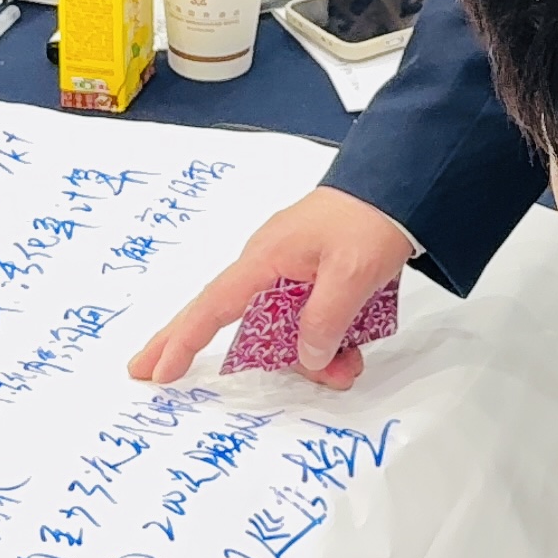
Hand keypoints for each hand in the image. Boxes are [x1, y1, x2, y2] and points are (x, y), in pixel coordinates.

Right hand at [129, 188, 414, 389]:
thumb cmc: (371, 219)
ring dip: (306, 356)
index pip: (213, 305)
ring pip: (279, 326)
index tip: (157, 367)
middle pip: (229, 316)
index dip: (183, 339)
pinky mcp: (313, 272)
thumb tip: (306, 358)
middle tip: (159, 374)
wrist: (401, 184)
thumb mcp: (351, 275)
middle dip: (202, 347)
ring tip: (346, 369)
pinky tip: (350, 352)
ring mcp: (290, 268)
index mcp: (267, 259)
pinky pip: (303, 315)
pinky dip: (322, 338)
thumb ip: (324, 321)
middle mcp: (269, 264)